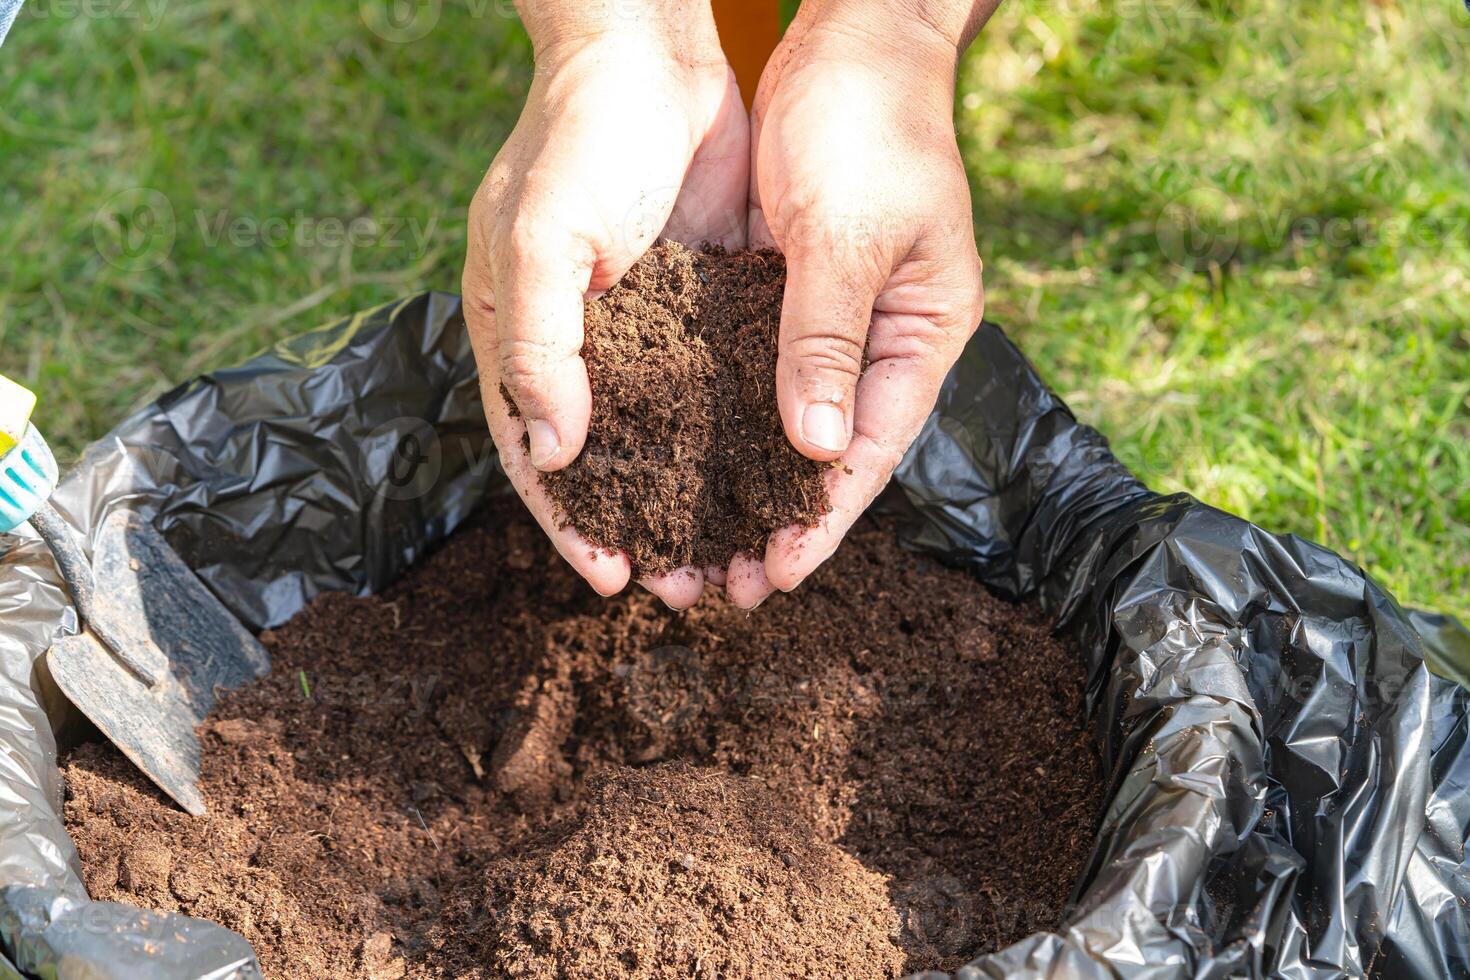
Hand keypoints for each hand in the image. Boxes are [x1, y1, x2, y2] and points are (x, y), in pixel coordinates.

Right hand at [462, 2, 747, 607]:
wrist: (654, 53)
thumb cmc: (579, 140)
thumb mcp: (541, 242)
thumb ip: (540, 349)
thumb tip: (558, 457)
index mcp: (522, 337)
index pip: (539, 454)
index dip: (573, 522)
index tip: (614, 578)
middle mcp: (584, 345)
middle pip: (612, 460)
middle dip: (645, 526)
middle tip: (687, 587)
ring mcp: (647, 328)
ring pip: (673, 436)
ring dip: (699, 496)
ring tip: (737, 552)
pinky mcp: (705, 304)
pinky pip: (720, 385)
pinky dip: (740, 435)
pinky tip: (775, 475)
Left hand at [728, 2, 989, 607]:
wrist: (852, 39)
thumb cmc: (869, 123)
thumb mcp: (849, 233)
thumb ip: (827, 336)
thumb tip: (815, 448)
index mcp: (922, 332)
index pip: (869, 450)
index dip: (821, 519)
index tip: (775, 577)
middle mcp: (881, 339)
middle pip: (825, 454)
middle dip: (776, 522)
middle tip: (719, 588)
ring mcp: (833, 318)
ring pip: (784, 423)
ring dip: (741, 483)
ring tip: (691, 545)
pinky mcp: (786, 292)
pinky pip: (751, 371)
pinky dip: (719, 419)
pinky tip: (678, 457)